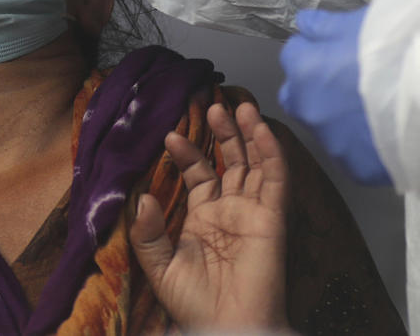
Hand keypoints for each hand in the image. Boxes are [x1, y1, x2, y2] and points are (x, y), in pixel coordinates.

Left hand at [131, 103, 290, 331]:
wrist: (226, 327)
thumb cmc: (194, 305)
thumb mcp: (158, 266)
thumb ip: (147, 232)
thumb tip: (143, 195)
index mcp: (203, 219)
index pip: (198, 175)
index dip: (186, 153)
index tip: (169, 135)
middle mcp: (230, 211)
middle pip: (230, 162)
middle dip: (222, 133)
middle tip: (210, 105)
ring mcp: (253, 212)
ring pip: (255, 164)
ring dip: (250, 134)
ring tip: (239, 105)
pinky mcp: (273, 218)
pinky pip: (276, 180)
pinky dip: (272, 153)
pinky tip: (262, 130)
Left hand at [279, 8, 390, 184]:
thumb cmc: (399, 48)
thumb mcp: (361, 23)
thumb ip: (324, 27)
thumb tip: (303, 25)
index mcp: (304, 68)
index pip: (293, 55)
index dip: (315, 51)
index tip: (335, 52)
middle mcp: (307, 107)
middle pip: (296, 96)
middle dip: (312, 88)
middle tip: (347, 82)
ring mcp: (329, 140)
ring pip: (321, 127)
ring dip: (335, 117)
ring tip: (369, 109)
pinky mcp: (353, 166)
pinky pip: (349, 154)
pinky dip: (360, 144)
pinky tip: (383, 132)